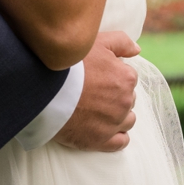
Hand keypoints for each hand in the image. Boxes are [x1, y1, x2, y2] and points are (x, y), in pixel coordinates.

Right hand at [53, 31, 139, 151]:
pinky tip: (107, 129)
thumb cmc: (70, 65)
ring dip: (118, 116)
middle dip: (116, 96)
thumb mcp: (97, 42)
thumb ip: (121, 42)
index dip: (114, 76)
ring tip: (99, 110)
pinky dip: (117, 136)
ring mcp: (114, 123)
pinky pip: (121, 142)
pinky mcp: (101, 140)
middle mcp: (125, 102)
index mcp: (126, 78)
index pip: (128, 78)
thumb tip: (136, 50)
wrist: (46, 92)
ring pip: (127, 120)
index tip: (99, 77)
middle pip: (127, 99)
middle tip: (96, 93)